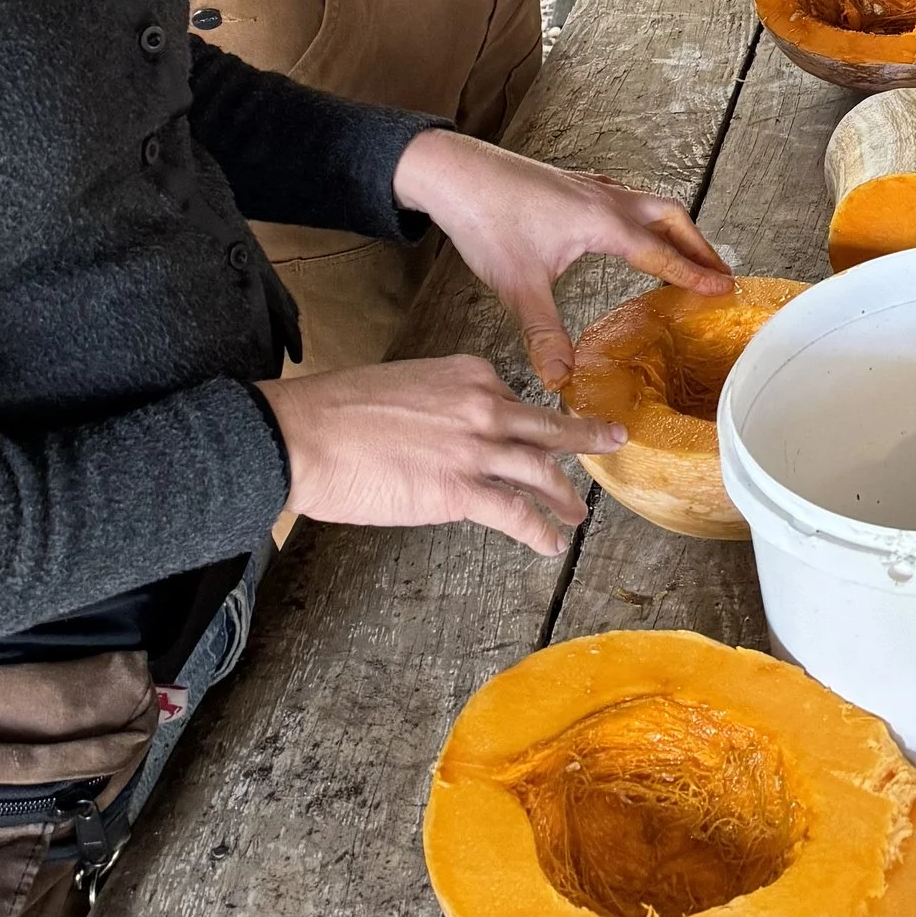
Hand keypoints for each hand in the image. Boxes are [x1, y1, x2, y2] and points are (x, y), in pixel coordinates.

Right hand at [257, 354, 610, 556]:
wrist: (303, 434)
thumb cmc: (334, 413)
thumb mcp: (401, 387)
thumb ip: (438, 407)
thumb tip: (447, 441)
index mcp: (466, 374)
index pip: (510, 398)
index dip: (522, 423)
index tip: (532, 435)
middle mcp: (482, 405)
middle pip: (546, 426)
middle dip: (584, 437)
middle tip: (612, 440)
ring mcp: (477, 447)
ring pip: (542, 472)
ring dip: (566, 496)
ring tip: (578, 514)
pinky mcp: (462, 490)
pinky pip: (517, 514)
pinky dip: (541, 531)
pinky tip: (551, 542)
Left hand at [391, 129, 728, 391]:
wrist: (454, 172)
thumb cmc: (487, 220)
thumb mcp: (519, 286)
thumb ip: (545, 333)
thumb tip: (561, 378)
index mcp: (603, 223)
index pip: (662, 253)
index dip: (695, 274)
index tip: (726, 289)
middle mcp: (605, 200)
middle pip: (671, 218)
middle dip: (699, 246)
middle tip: (720, 272)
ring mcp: (589, 188)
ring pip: (649, 203)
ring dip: (675, 227)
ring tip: (687, 251)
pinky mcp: (571, 184)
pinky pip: (624, 197)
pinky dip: (644, 214)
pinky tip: (630, 226)